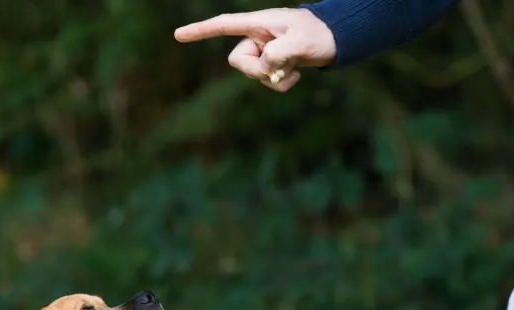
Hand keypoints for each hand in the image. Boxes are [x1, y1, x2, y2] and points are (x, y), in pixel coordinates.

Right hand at [173, 8, 336, 92]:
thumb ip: (280, 53)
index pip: (223, 25)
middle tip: (281, 67)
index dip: (200, 31)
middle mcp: (256, 37)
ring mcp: (263, 51)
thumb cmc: (318, 34)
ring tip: (295, 66)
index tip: (178, 36)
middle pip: (237, 61)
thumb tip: (265, 67)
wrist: (335, 39)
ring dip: (275, 78)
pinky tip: (297, 73)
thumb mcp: (301, 42)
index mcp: (257, 23)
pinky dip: (281, 83)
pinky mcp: (271, 64)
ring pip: (253, 75)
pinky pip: (266, 82)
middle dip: (257, 70)